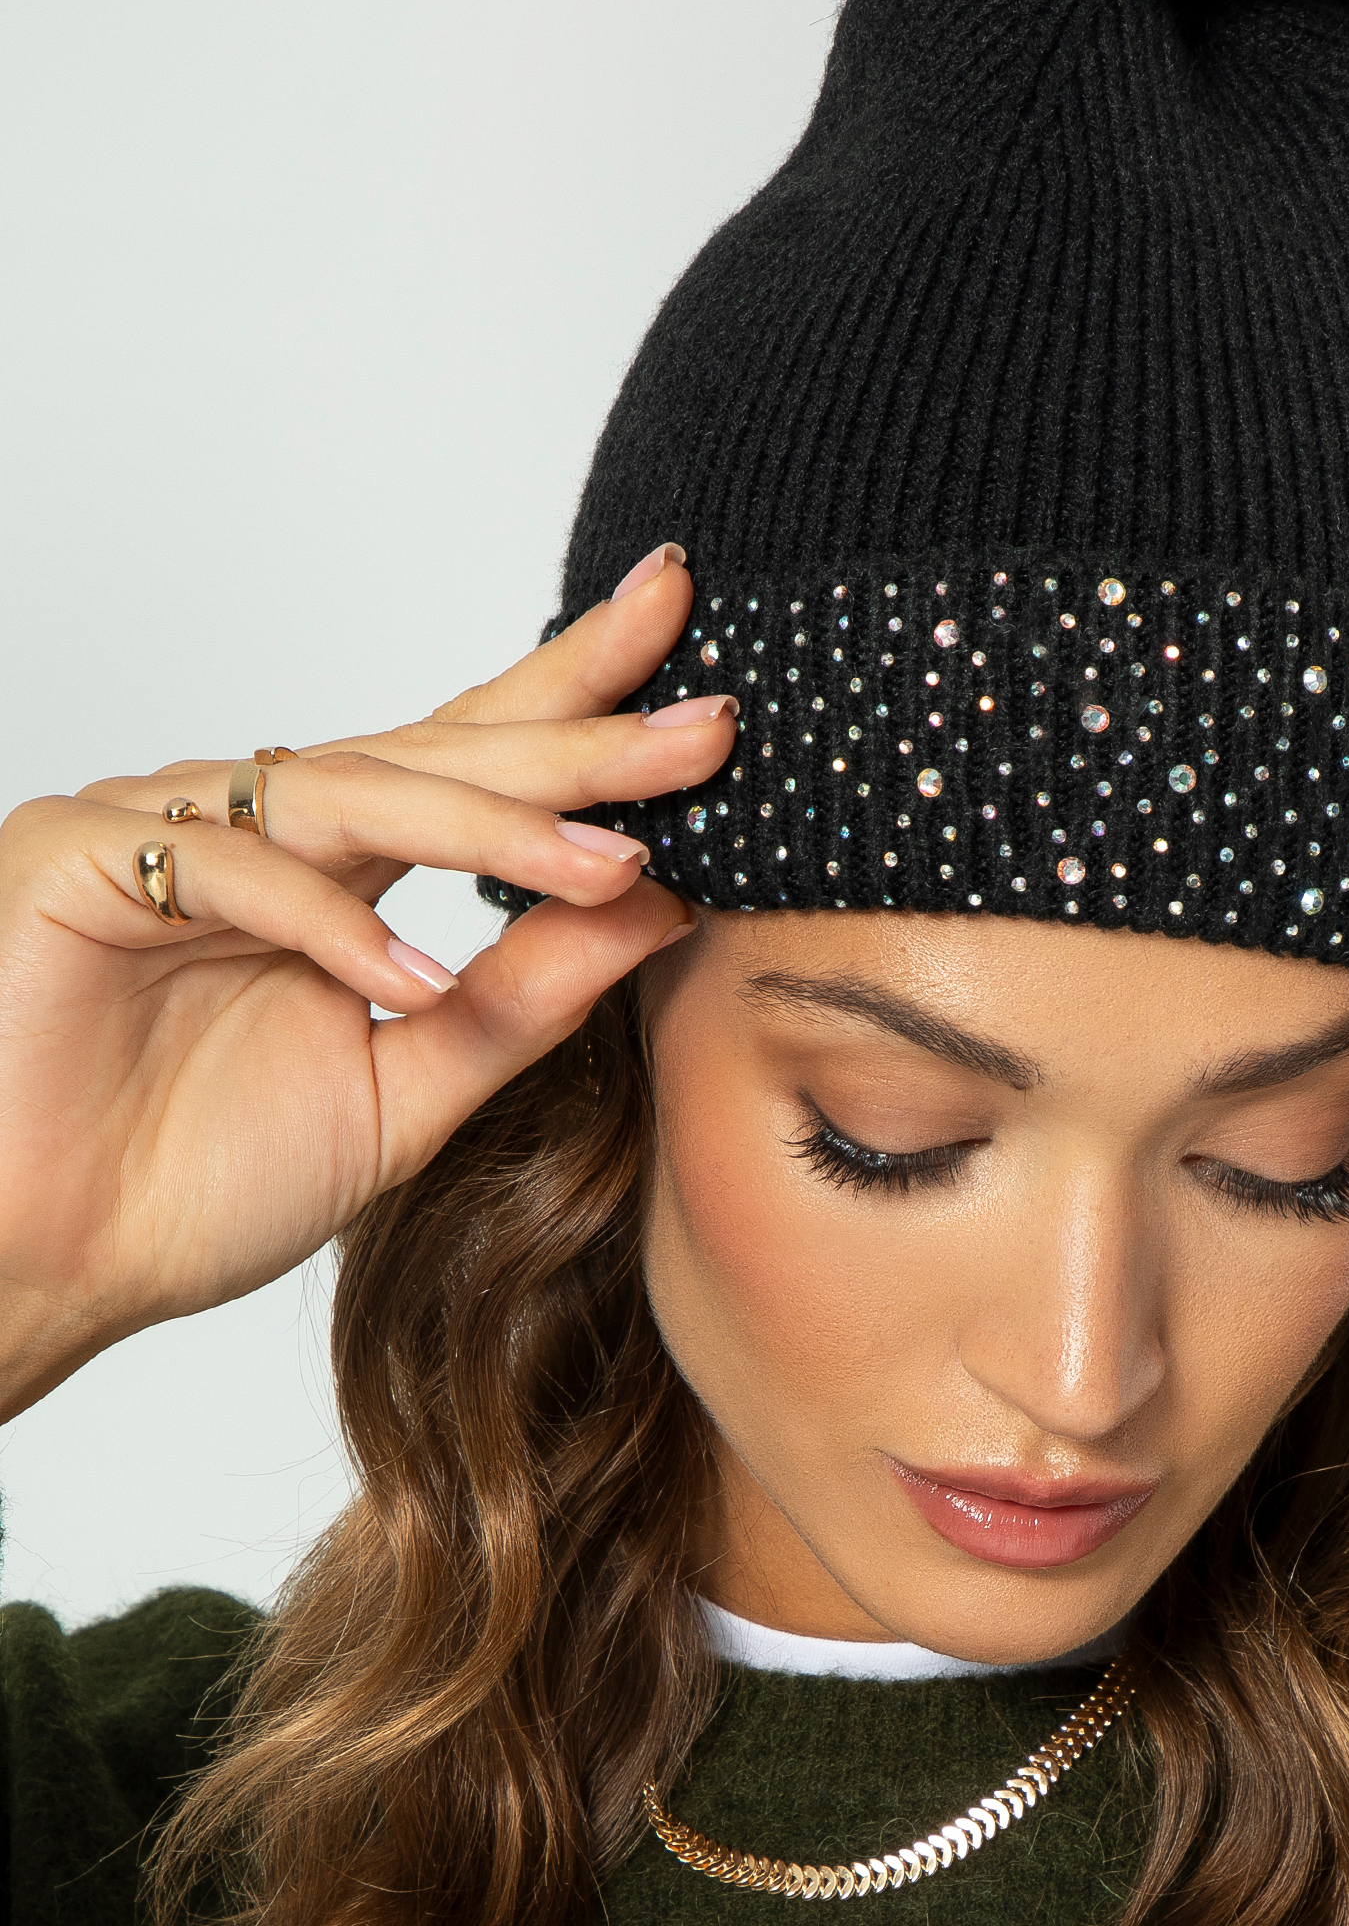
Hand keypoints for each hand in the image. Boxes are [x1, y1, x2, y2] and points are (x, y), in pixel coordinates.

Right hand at [0, 547, 732, 1421]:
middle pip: (434, 750)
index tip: (698, 657)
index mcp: (335, 866)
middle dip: (575, 739)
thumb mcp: (407, 1091)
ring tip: (605, 860)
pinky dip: (327, 927)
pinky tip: (413, 979)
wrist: (35, 1268)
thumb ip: (525, 1002)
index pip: (474, 756)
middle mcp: (255, 825)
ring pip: (345, 791)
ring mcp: (162, 830)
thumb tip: (665, 906)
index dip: (578, 700)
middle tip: (705, 727)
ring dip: (485, 827)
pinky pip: (228, 874)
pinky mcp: (75, 862)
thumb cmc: (192, 1182)